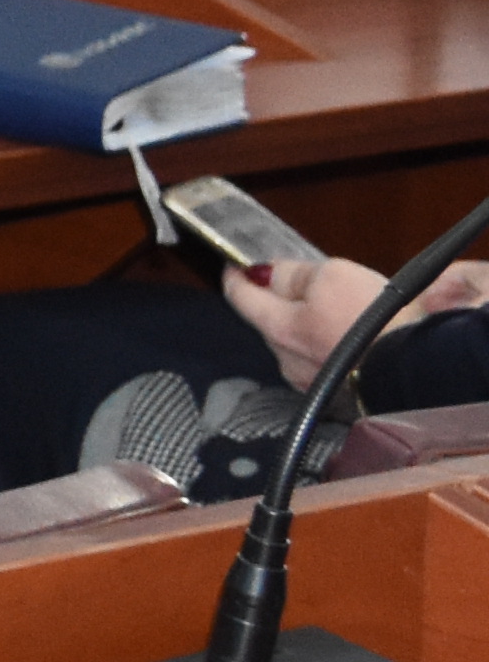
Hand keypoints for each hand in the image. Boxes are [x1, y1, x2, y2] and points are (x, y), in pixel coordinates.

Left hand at [230, 254, 488, 390]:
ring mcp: (314, 382)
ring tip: (343, 312)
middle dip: (280, 302)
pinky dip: (332, 348)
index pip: (241, 298)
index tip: (235, 264)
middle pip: (271, 322)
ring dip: (311, 327)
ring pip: (299, 345)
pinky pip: (325, 362)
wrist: (425, 372)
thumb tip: (265, 271)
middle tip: (301, 283)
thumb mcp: (333, 276)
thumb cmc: (380, 324)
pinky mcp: (341, 396)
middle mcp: (289, 361)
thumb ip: (293, 274)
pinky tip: (356, 340)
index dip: (238, 276)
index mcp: (278, 330)